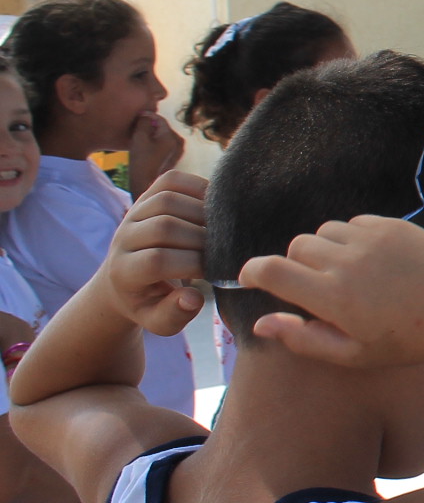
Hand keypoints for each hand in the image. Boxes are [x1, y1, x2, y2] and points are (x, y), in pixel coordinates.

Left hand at [103, 172, 208, 334]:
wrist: (122, 280)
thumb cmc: (148, 303)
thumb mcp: (158, 321)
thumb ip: (175, 315)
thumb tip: (194, 297)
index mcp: (124, 271)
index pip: (158, 260)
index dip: (193, 263)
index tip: (213, 272)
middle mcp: (122, 238)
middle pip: (164, 227)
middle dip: (201, 237)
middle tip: (222, 249)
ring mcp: (132, 213)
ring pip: (168, 200)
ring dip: (201, 212)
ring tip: (220, 228)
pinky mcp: (145, 196)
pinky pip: (171, 181)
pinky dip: (197, 186)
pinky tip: (215, 204)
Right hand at [126, 111, 185, 196]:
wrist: (145, 183)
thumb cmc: (141, 160)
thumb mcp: (139, 138)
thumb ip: (143, 122)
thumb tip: (146, 115)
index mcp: (172, 137)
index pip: (160, 119)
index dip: (147, 116)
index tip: (136, 116)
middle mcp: (179, 142)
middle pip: (162, 127)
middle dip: (149, 125)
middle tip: (135, 126)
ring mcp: (178, 151)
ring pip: (162, 136)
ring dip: (151, 133)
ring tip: (138, 136)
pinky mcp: (173, 158)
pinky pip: (163, 144)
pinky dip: (154, 142)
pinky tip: (144, 147)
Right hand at [238, 216, 423, 367]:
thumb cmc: (408, 341)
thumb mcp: (353, 354)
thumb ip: (303, 339)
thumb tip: (261, 323)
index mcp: (332, 296)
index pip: (270, 269)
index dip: (251, 272)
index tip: (251, 279)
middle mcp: (347, 261)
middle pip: (295, 247)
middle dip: (296, 265)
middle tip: (318, 288)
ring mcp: (371, 238)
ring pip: (324, 231)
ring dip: (325, 250)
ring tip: (348, 275)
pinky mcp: (393, 225)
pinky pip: (354, 223)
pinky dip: (353, 238)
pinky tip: (372, 262)